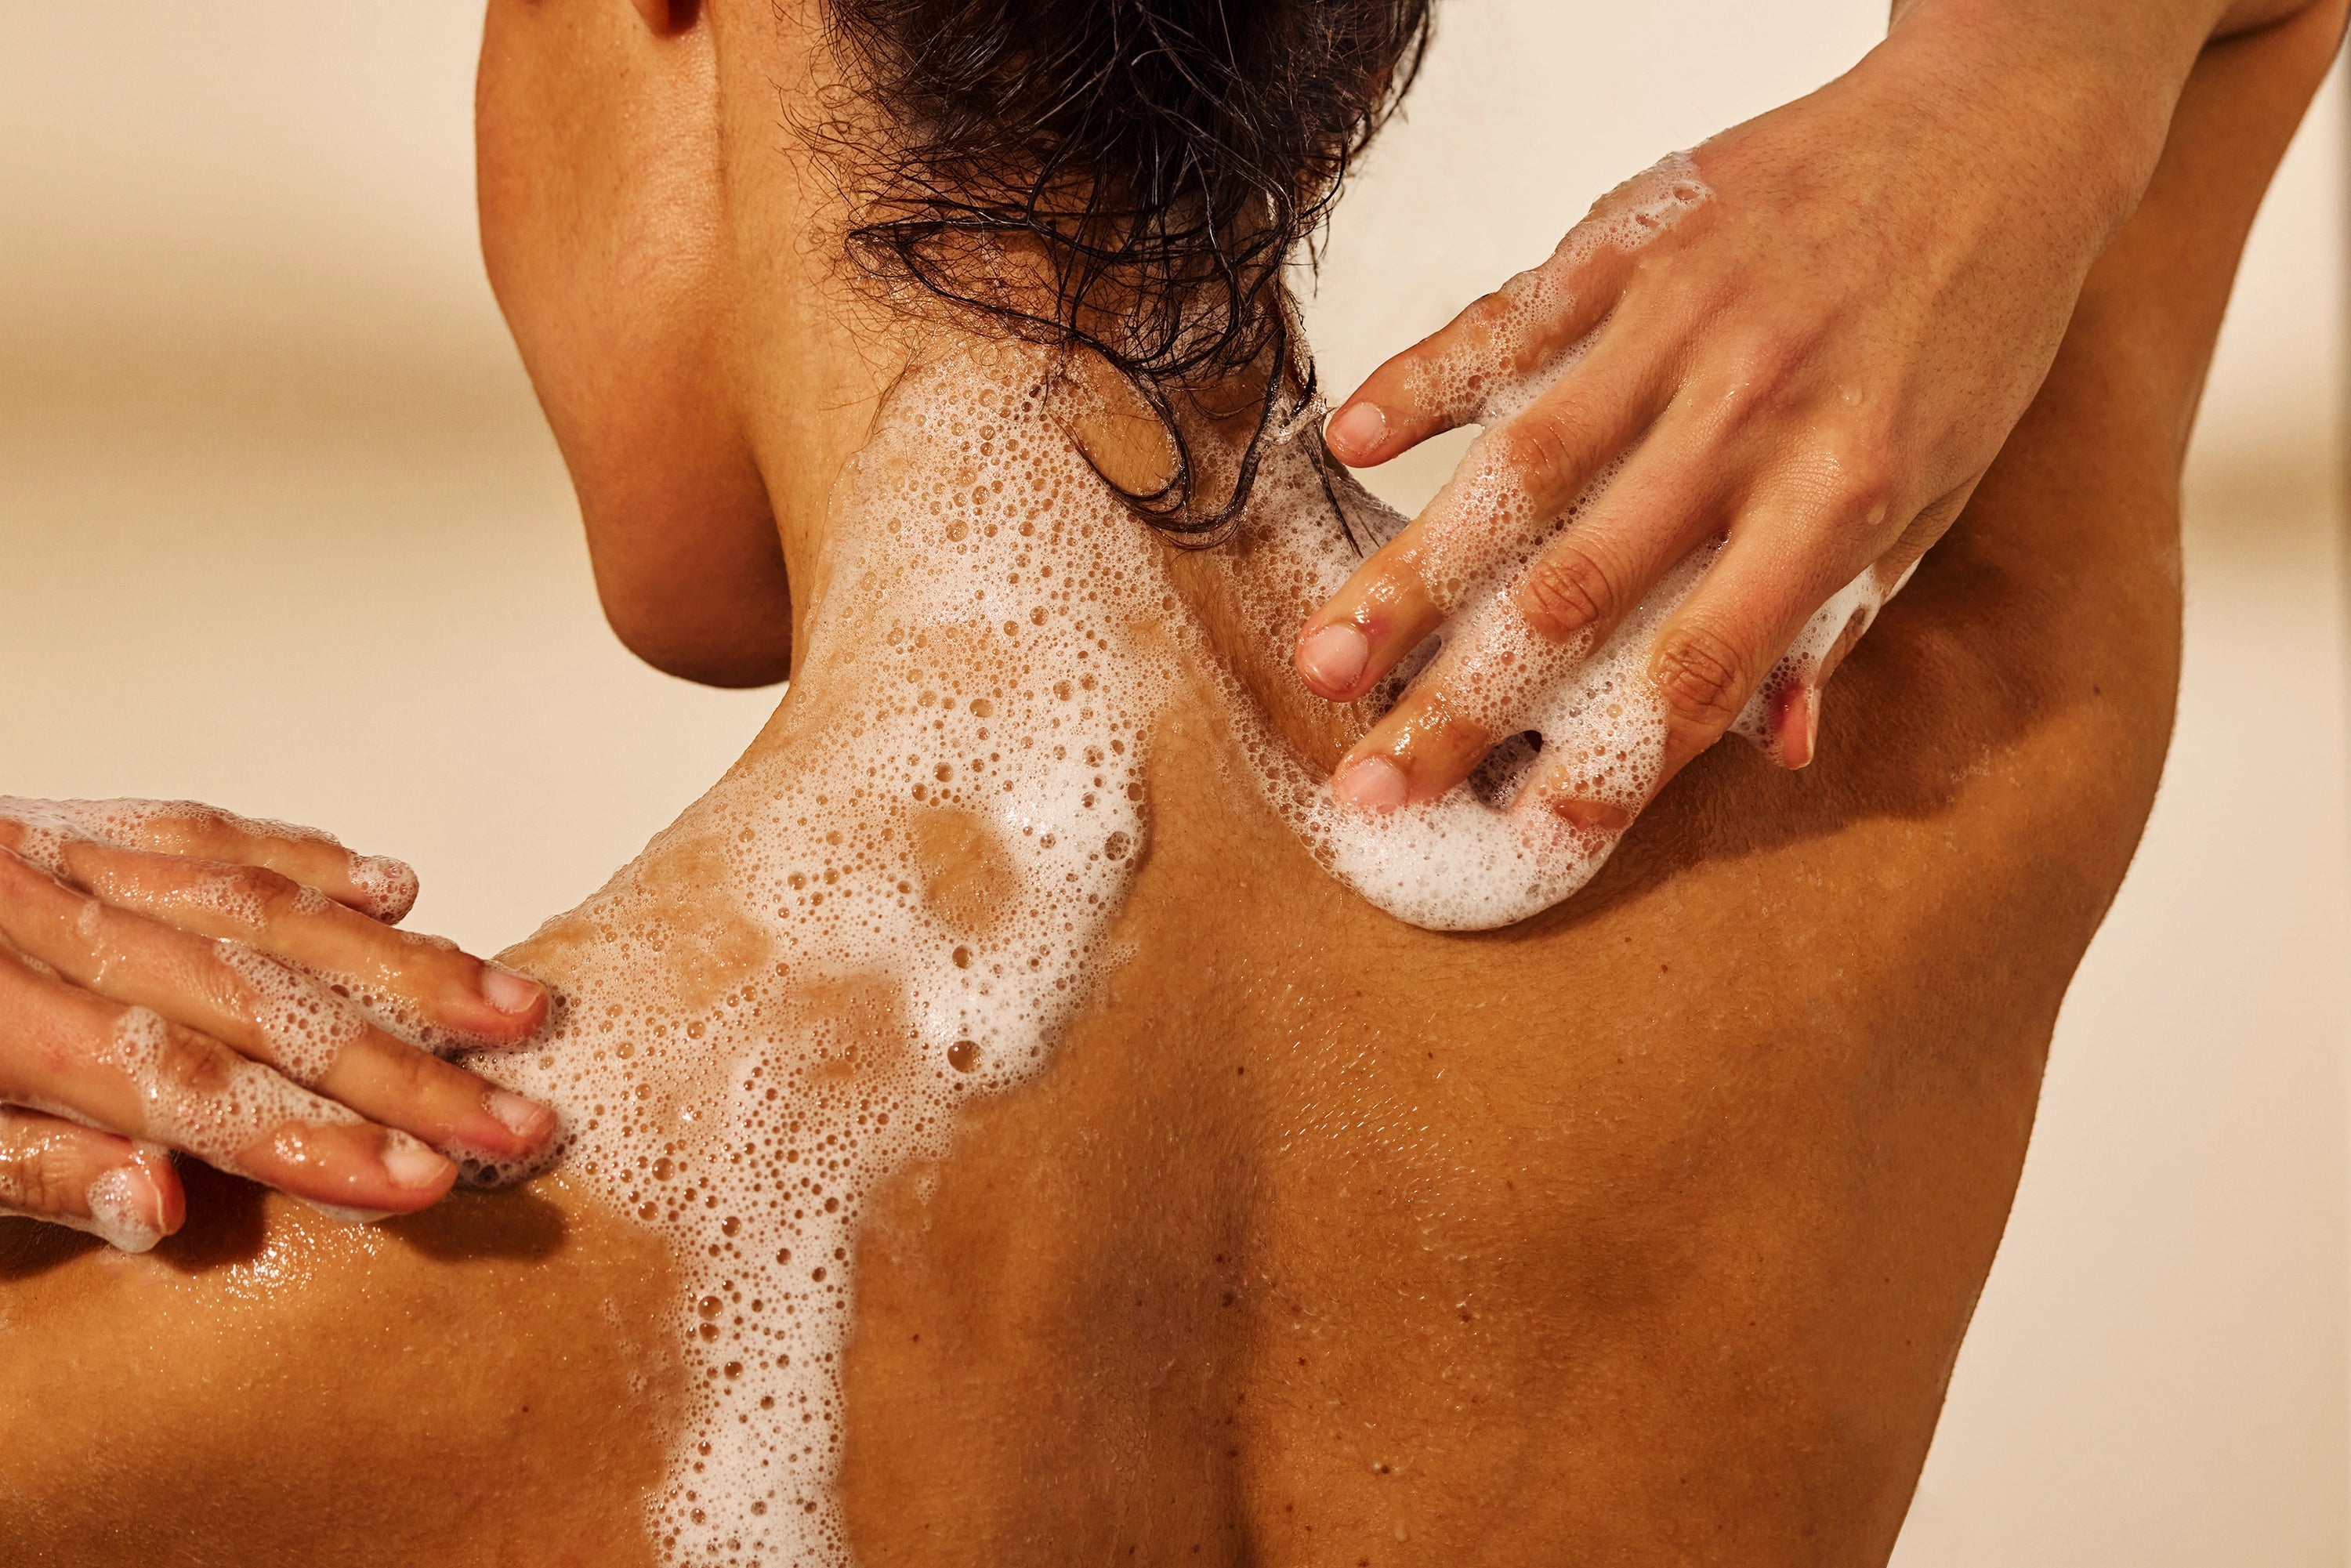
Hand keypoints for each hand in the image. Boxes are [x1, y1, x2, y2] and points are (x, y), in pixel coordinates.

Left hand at [0, 798, 557, 1250]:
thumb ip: (25, 1171)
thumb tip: (159, 1207)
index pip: (188, 1090)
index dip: (315, 1140)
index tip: (428, 1179)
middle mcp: (40, 917)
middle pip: (261, 1000)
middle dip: (404, 1067)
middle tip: (518, 1116)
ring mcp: (62, 859)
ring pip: (261, 906)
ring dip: (398, 960)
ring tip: (508, 1003)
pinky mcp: (68, 825)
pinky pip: (203, 833)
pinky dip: (305, 861)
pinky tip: (390, 887)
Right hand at [1292, 13, 2174, 828]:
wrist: (1999, 125)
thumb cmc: (1973, 322)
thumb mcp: (1940, 490)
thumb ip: (1842, 615)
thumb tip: (1781, 749)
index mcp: (1839, 497)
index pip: (1701, 664)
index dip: (1612, 762)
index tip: (1530, 832)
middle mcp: (1749, 420)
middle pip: (1576, 591)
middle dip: (1461, 700)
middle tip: (1370, 781)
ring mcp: (1677, 327)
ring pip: (1516, 473)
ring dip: (1410, 577)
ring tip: (1326, 661)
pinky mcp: (1630, 241)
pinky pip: (1506, 321)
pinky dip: (1423, 380)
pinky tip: (1351, 442)